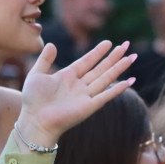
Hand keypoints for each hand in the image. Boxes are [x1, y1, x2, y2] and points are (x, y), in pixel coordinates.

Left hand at [15, 40, 135, 146]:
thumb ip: (45, 59)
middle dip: (113, 57)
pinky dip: (117, 89)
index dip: (98, 52)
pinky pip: (106, 96)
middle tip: (125, 45)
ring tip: (131, 57)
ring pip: (106, 78)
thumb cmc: (33, 100)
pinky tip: (129, 81)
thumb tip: (50, 43)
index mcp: (67, 76)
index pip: (87, 61)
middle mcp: (79, 85)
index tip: (108, 42)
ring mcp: (85, 96)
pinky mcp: (89, 107)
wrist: (35, 120)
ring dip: (119, 68)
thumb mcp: (36, 74)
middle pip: (100, 68)